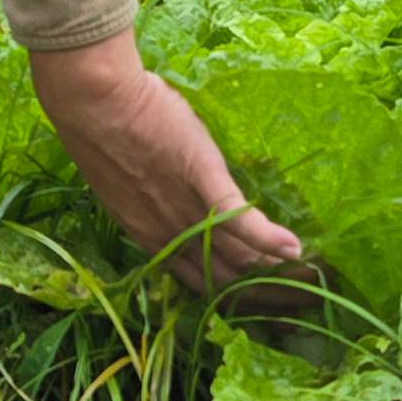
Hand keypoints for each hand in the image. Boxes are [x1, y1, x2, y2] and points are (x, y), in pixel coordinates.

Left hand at [28, 31, 305, 294]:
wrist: (92, 102)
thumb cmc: (104, 131)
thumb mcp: (127, 182)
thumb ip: (154, 202)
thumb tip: (175, 203)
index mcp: (152, 240)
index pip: (202, 285)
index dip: (236, 296)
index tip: (264, 298)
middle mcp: (171, 238)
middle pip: (228, 282)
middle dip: (267, 293)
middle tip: (303, 291)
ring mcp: (186, 210)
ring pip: (238, 257)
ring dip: (277, 270)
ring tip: (309, 272)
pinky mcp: (201, 177)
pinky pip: (238, 218)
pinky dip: (269, 238)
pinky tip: (295, 246)